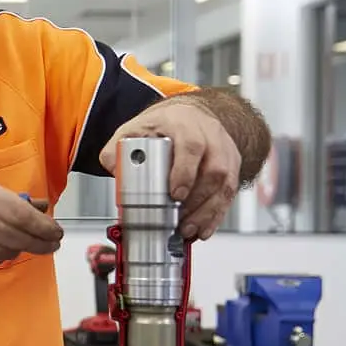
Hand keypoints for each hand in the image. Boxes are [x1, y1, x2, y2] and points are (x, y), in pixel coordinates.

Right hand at [0, 173, 63, 269]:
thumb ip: (6, 196)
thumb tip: (34, 206)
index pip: (28, 220)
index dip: (48, 229)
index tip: (56, 231)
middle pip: (24, 240)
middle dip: (44, 243)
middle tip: (52, 242)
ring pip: (10, 252)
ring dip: (20, 247)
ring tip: (23, 239)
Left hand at [99, 97, 240, 239]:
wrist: (187, 115)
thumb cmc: (162, 124)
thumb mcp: (134, 129)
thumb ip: (117, 149)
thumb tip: (112, 168)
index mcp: (184, 124)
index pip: (192, 147)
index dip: (186, 172)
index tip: (175, 194)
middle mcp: (210, 136)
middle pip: (214, 171)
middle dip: (197, 201)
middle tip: (179, 221)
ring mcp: (225, 151)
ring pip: (226, 185)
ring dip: (207, 213)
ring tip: (188, 230)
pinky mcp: (232, 166)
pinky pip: (230, 194)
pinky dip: (216, 215)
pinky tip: (203, 229)